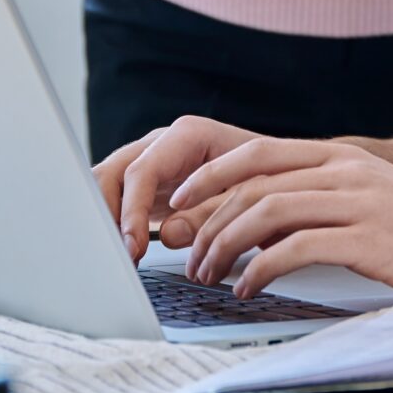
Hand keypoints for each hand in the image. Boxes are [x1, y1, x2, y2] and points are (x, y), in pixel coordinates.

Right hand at [93, 115, 264, 261]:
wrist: (287, 178)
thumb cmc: (273, 180)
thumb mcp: (249, 195)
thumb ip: (210, 213)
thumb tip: (168, 234)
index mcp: (188, 136)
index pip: (143, 170)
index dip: (132, 210)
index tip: (133, 245)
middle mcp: (164, 145)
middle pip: (114, 172)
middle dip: (105, 214)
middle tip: (115, 254)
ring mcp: (155, 165)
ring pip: (110, 186)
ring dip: (106, 221)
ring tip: (113, 256)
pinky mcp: (152, 188)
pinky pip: (120, 201)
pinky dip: (116, 226)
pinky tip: (120, 252)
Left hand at [170, 137, 392, 299]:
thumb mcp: (379, 202)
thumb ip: (331, 202)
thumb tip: (275, 228)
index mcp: (345, 158)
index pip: (257, 153)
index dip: (210, 176)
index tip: (182, 204)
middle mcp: (346, 171)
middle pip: (252, 182)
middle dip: (208, 219)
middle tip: (191, 255)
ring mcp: (358, 202)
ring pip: (265, 211)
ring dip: (225, 246)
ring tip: (211, 276)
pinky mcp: (369, 240)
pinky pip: (294, 249)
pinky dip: (260, 271)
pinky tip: (250, 291)